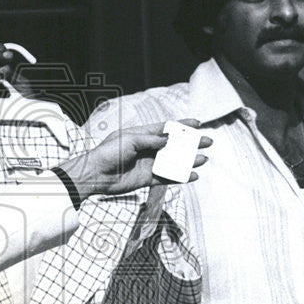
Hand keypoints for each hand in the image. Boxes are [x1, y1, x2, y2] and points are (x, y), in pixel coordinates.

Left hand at [56, 120, 210, 196]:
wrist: (95, 174)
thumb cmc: (108, 153)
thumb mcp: (129, 140)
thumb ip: (150, 140)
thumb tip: (168, 140)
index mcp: (142, 135)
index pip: (166, 129)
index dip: (181, 126)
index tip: (197, 124)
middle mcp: (147, 149)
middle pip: (174, 145)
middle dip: (191, 144)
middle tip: (208, 142)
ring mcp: (148, 164)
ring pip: (173, 162)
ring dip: (188, 161)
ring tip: (203, 159)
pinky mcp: (146, 179)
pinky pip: (166, 178)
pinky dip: (179, 177)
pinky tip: (192, 175)